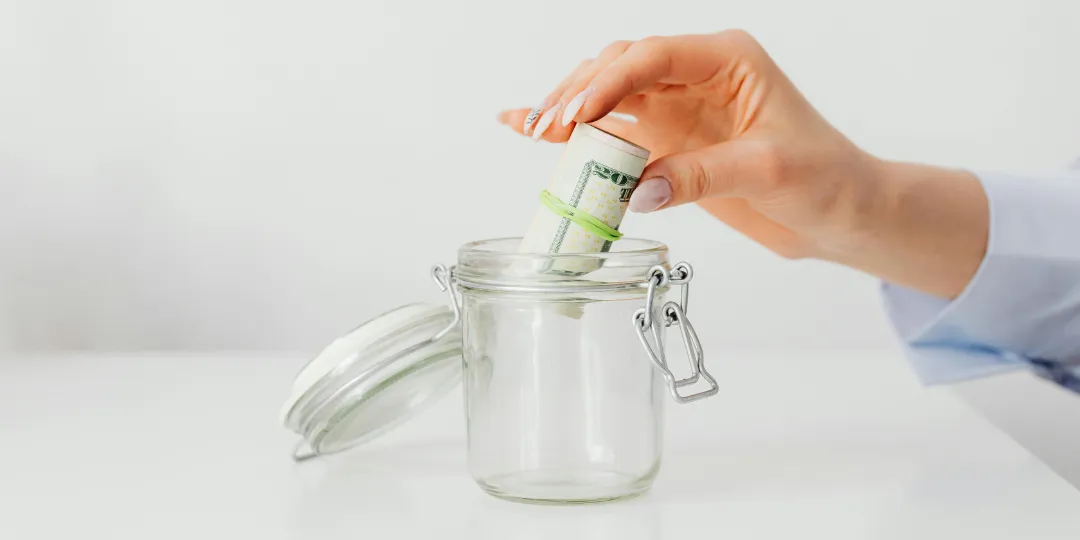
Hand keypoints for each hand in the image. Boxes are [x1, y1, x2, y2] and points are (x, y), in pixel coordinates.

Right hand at [499, 31, 987, 298]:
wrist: (838, 213)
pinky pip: (612, 131)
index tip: (576, 114)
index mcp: (729, 60)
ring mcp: (677, 107)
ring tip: (530, 130)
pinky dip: (575, 134)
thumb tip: (634, 190)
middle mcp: (697, 75)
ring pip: (608, 94)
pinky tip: (531, 130)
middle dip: (580, 93)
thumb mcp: (768, 172)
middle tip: (550, 128)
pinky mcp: (667, 140)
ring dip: (569, 110)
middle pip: (620, 66)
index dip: (609, 81)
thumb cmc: (824, 178)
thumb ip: (700, 175)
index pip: (655, 56)